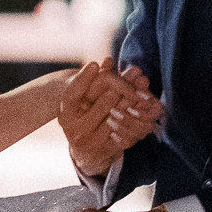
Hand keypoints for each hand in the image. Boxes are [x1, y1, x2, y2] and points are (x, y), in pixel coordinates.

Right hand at [59, 58, 161, 178]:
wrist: (85, 150)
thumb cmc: (85, 116)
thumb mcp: (84, 99)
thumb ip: (95, 80)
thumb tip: (108, 60)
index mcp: (65, 114)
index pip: (71, 94)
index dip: (82, 79)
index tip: (94, 63)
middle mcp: (72, 129)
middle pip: (100, 103)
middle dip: (121, 84)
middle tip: (136, 70)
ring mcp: (88, 142)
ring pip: (115, 116)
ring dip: (132, 99)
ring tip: (144, 85)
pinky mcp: (103, 151)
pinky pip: (124, 132)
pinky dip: (136, 118)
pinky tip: (146, 106)